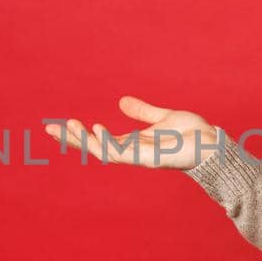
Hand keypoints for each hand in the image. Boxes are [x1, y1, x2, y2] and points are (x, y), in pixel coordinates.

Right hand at [43, 96, 220, 169]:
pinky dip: (106, 141)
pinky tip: (95, 128)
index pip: (99, 139)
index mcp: (133, 144)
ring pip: (102, 151)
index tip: (60, 124)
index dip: (79, 134)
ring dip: (84, 140)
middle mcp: (132, 152)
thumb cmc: (192, 135)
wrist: (212, 145)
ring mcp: (138, 157)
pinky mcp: (146, 159)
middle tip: (49, 130)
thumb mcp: (163, 117)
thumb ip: (143, 112)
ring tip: (69, 126)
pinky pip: (120, 152)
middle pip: (94, 147)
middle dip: (72, 140)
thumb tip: (121, 101)